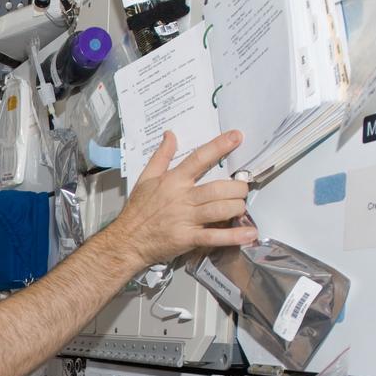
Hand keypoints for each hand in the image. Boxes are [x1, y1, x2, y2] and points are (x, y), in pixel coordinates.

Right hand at [103, 130, 256, 268]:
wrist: (126, 241)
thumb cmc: (137, 210)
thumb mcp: (145, 179)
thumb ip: (161, 156)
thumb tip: (170, 135)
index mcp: (172, 181)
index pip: (199, 159)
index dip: (219, 146)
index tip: (236, 137)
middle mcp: (181, 198)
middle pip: (217, 188)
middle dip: (237, 188)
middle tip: (241, 189)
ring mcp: (185, 219)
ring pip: (220, 209)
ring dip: (237, 207)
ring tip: (240, 207)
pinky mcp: (187, 238)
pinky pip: (214, 236)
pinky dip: (233, 236)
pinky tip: (249, 234)